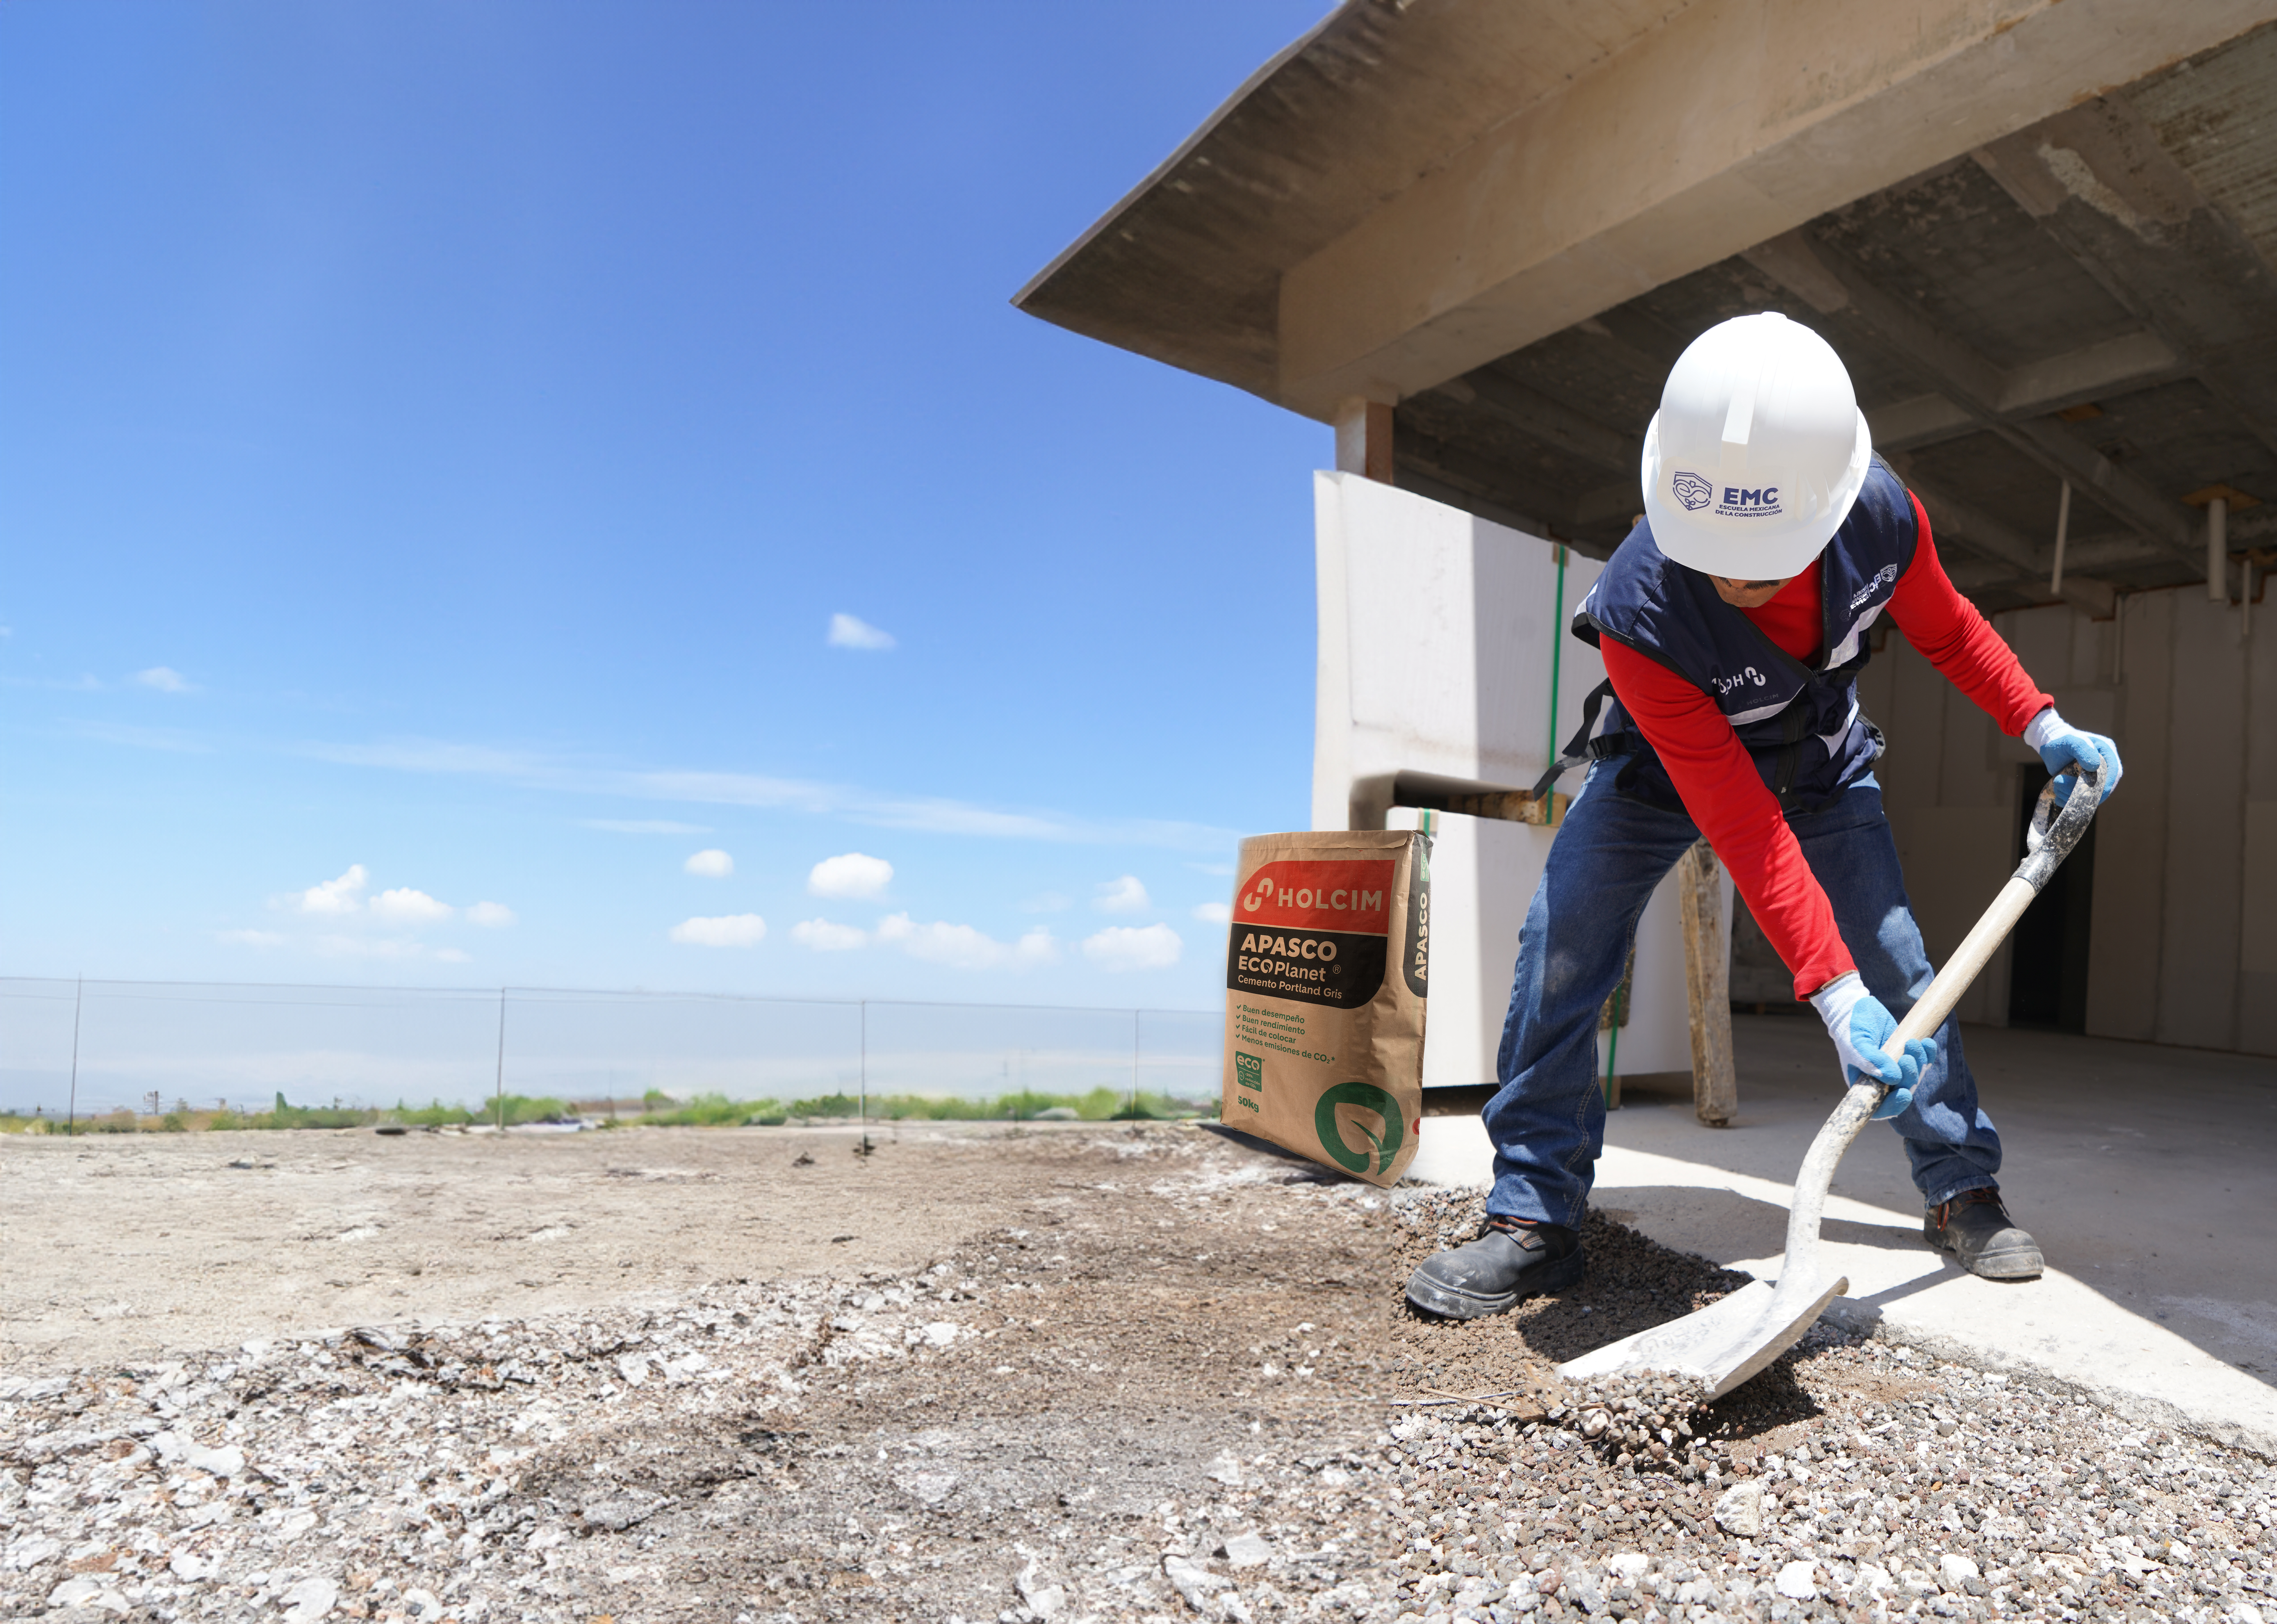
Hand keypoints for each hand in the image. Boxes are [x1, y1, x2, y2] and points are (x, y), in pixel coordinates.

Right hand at [1809, 973, 1935, 1119]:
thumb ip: (1872, 1063)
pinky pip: (1924, 1061)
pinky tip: (1927, 1042)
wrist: (1857, 1009)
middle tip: (1907, 1058)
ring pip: (1915, 1076)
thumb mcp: (1857, 1046)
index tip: (1904, 1093)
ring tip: (1913, 1043)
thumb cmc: (1851, 1030)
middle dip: (1910, 1078)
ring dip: (1919, 1062)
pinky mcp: (1907, 1054)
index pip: (1880, 1108)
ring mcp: (1895, 1068)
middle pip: (1903, 1091)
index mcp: (1864, 1085)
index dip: (1894, 1106)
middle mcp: (1881, 1081)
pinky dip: (1928, 1053)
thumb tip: (1893, 1079)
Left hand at [2025, 709, 2121, 804]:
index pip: (2114, 771)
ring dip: (2073, 795)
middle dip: (2084, 791)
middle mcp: (2104, 766)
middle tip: (2061, 785)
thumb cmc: (2062, 742)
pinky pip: (2082, 798)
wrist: (2050, 747)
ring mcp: (2095, 777)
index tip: (2094, 792)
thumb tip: (2095, 767)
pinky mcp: (2085, 785)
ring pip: (2092, 794)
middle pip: (2104, 786)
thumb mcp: (2071, 741)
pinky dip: (2070, 799)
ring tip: (2056, 784)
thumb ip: (2083, 750)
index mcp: (2107, 752)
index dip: (2106, 784)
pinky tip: (2058, 795)